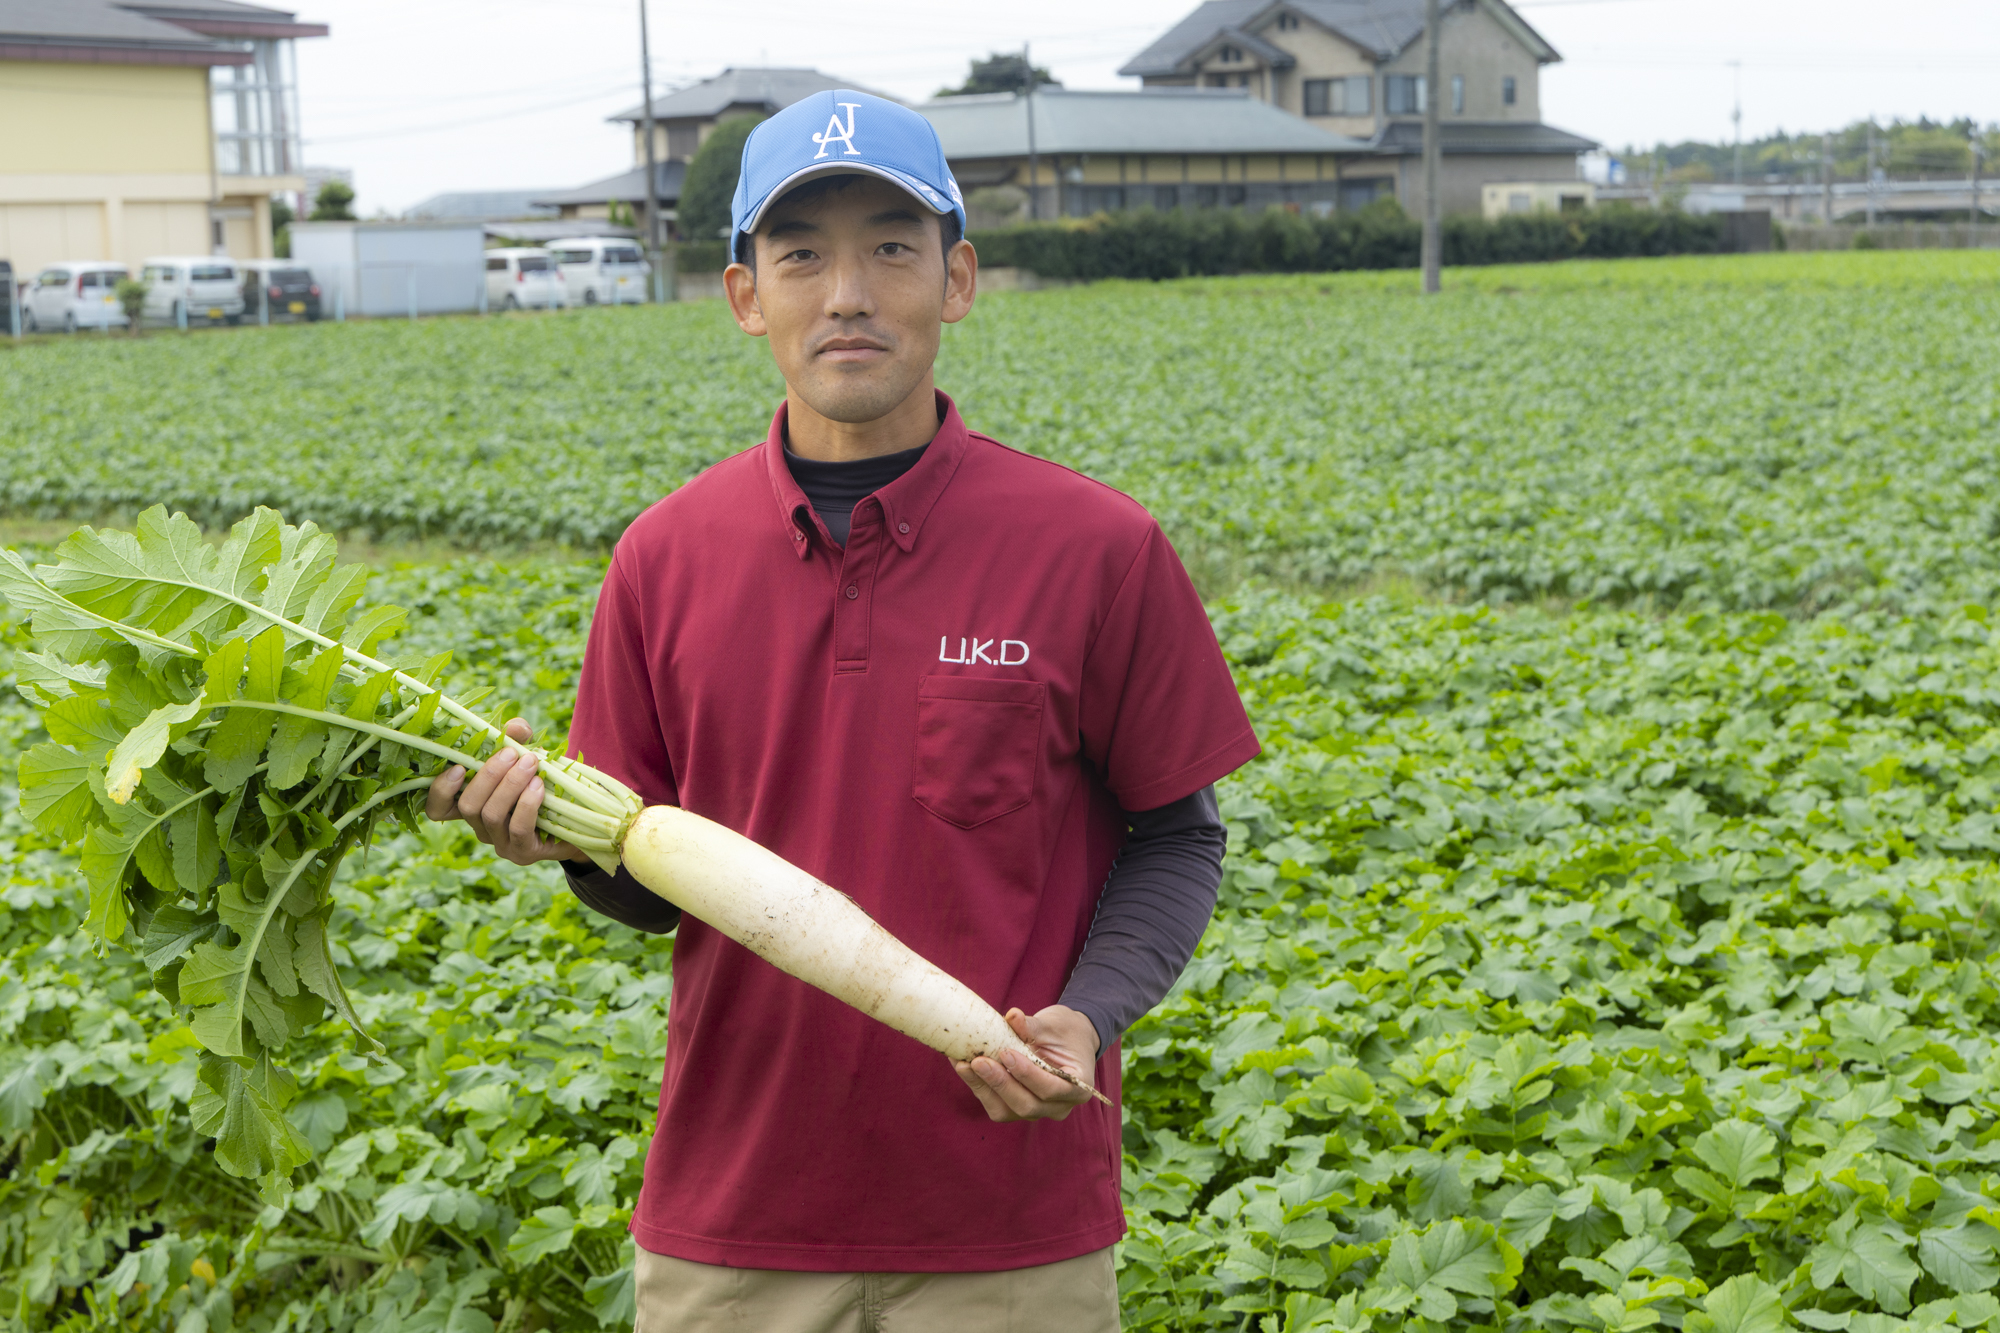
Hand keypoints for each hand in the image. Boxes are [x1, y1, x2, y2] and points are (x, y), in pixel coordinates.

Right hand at [424, 718, 585, 866]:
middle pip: (468, 806)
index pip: (438, 809)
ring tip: (531, 764)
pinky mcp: (522, 853)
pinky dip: (527, 804)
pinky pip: (518, 829)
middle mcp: (480, 827)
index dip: (440, 791)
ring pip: (492, 815)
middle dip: (488, 776)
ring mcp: (500, 843)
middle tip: (511, 753)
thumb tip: (515, 727)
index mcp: (473, 805)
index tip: (457, 767)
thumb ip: (517, 739)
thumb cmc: (543, 782)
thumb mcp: (527, 756)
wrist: (578, 820)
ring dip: (510, 785)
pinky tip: (538, 786)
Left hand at [954, 1005, 1100, 1121]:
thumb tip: (1011, 1016)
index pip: (1052, 1089)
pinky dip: (978, 1087)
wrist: (1067, 1040)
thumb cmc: (1064, 1032)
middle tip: (978, 1061)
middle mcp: (1059, 1106)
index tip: (1006, 1053)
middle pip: (1028, 1106)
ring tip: (964, 1064)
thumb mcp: (1053, 1025)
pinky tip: (962, 1066)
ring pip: (1006, 1111)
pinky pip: (995, 1105)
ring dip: (983, 1088)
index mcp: (1078, 1087)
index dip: (1027, 1075)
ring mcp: (1038, 1111)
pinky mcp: (1016, 1108)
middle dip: (1000, 1084)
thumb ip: (1033, 1026)